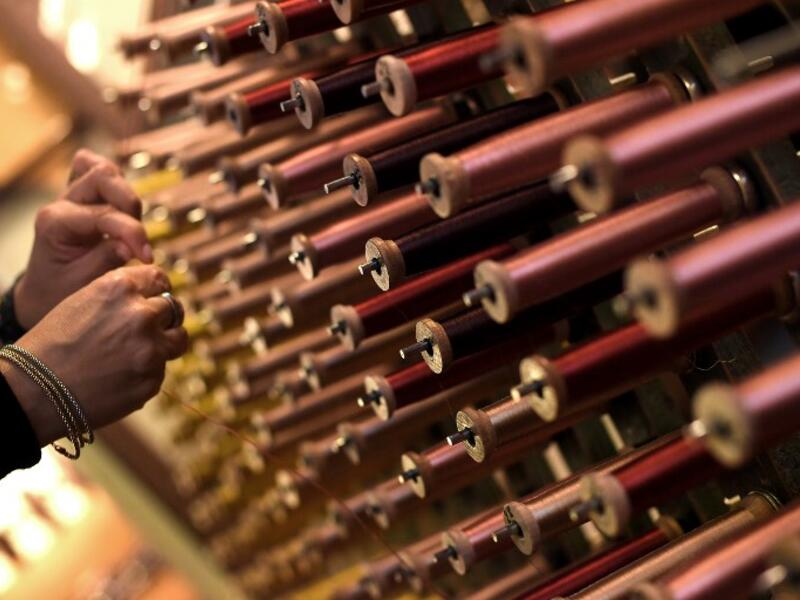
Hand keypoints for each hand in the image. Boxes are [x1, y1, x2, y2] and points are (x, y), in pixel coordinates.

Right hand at [0, 265, 187, 444]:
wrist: (33, 390)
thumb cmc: (52, 344)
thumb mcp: (83, 301)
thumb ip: (121, 297)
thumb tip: (154, 298)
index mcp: (120, 288)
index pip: (158, 278)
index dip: (158, 289)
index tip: (157, 297)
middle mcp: (141, 315)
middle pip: (173, 309)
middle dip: (163, 319)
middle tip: (147, 330)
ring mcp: (150, 350)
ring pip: (177, 340)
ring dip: (165, 344)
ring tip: (138, 354)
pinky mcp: (152, 380)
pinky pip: (160, 371)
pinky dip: (146, 373)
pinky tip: (119, 378)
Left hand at [13, 150, 151, 328]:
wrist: (43, 292)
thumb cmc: (59, 291)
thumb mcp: (81, 284)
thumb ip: (106, 260)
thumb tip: (132, 246)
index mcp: (55, 222)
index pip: (104, 214)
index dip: (132, 233)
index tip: (149, 258)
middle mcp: (61, 202)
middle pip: (104, 176)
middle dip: (131, 205)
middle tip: (140, 240)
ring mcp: (70, 195)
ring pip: (103, 169)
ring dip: (126, 194)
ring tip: (132, 226)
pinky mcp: (81, 195)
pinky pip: (95, 169)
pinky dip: (115, 181)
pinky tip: (124, 207)